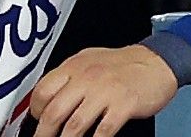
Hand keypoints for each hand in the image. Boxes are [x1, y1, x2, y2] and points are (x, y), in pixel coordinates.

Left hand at [29, 45, 176, 136]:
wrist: (156, 62)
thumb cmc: (122, 63)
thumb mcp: (87, 61)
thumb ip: (68, 77)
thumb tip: (48, 95)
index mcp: (72, 67)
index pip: (42, 90)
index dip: (35, 110)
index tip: (35, 120)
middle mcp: (84, 78)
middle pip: (54, 110)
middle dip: (44, 131)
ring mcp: (104, 92)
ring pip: (75, 124)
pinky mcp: (123, 105)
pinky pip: (103, 130)